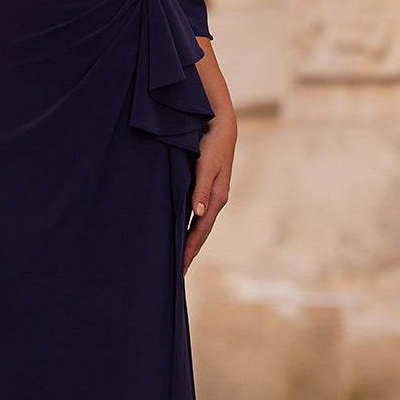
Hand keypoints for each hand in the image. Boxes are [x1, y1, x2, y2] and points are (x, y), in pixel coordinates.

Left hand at [183, 108, 235, 275]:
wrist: (220, 126)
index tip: (181, 266)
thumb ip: (201, 188)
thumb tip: (198, 212)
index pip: (201, 231)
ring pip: (199, 225)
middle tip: (178, 272)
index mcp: (217, 198)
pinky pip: (196, 215)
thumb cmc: (212, 144)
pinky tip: (181, 233)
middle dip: (190, 252)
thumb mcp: (206, 165)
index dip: (190, 249)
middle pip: (201, 233)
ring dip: (190, 242)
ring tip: (179, 258)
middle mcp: (215, 201)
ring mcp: (211, 196)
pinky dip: (189, 227)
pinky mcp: (206, 189)